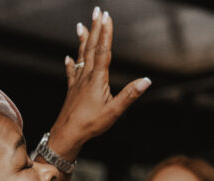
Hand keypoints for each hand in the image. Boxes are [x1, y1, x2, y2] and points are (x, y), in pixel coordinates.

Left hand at [46, 8, 151, 158]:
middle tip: (97, 11)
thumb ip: (130, 95)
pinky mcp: (71, 91)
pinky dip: (71, 64)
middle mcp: (86, 77)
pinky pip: (71, 73)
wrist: (67, 135)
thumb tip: (146, 81)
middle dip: (95, 28)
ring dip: (82, 40)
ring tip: (81, 26)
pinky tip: (68, 57)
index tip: (107, 16)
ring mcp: (77, 83)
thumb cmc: (90, 124)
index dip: (106, 33)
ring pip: (81, 57)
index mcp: (98, 79)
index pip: (103, 50)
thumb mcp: (114, 111)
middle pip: (91, 48)